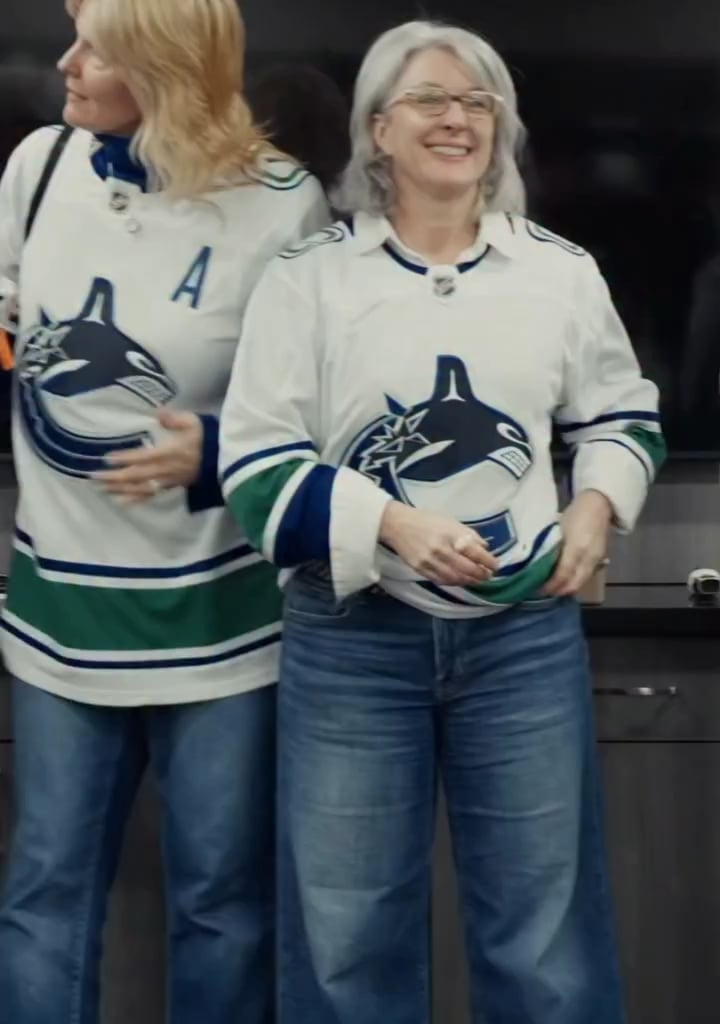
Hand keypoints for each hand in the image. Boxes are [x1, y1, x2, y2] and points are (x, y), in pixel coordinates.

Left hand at [94, 408, 202, 503]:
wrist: (223, 459)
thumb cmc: (206, 437)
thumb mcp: (194, 421)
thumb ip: (175, 418)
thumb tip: (158, 413)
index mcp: (172, 452)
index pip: (144, 457)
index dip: (126, 458)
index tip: (108, 458)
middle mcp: (167, 470)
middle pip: (137, 476)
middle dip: (115, 477)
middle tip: (95, 475)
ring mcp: (168, 480)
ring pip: (141, 488)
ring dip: (120, 489)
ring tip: (101, 487)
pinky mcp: (170, 486)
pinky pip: (150, 495)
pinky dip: (134, 499)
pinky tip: (119, 501)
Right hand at [379, 501, 498, 586]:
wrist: (397, 524)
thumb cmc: (427, 520)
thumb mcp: (451, 521)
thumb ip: (468, 535)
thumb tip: (484, 549)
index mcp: (451, 534)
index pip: (476, 552)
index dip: (489, 561)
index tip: (496, 565)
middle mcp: (442, 549)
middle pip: (468, 569)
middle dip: (481, 574)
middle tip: (488, 575)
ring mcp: (430, 561)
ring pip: (455, 578)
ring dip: (469, 581)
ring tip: (476, 580)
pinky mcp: (420, 569)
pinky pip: (441, 580)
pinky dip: (454, 582)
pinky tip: (460, 580)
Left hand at [542, 489, 612, 596]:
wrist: (599, 505)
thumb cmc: (575, 513)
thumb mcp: (559, 528)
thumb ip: (552, 547)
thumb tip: (540, 563)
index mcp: (576, 547)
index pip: (562, 574)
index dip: (551, 585)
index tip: (539, 589)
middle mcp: (588, 557)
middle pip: (575, 583)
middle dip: (559, 591)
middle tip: (545, 591)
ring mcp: (597, 559)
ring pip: (582, 582)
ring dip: (568, 587)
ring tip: (555, 587)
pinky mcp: (601, 558)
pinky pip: (588, 575)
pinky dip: (577, 580)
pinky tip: (567, 579)